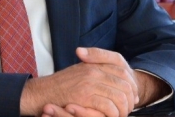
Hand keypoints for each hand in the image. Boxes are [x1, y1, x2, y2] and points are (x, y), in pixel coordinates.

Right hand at [20, 47, 137, 116]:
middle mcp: (94, 70)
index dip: (131, 85)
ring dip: (123, 109)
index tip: (133, 96)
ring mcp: (89, 82)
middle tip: (128, 109)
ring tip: (120, 115)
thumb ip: (99, 73)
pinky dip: (113, 115)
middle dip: (130, 99)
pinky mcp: (85, 96)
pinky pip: (109, 107)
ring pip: (120, 97)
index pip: (123, 71)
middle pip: (125, 84)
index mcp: (94, 64)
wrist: (42, 92)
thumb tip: (123, 83)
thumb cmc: (62, 86)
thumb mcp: (81, 72)